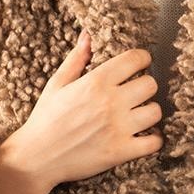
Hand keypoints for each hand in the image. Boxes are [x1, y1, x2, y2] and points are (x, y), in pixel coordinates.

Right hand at [1, 29, 162, 193]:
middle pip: (151, 84)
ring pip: (156, 112)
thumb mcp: (57, 84)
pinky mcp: (121, 152)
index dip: (141, 60)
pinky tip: (141, 137)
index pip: (136, 59)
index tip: (137, 66)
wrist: (37, 158)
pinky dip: (152, 140)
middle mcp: (111, 102)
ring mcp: (118, 128)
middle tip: (135, 94)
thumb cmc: (45, 119)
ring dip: (149, 113)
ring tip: (137, 116)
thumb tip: (88, 35)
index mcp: (96, 82)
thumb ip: (77, 59)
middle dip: (144, 87)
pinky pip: (154, 142)